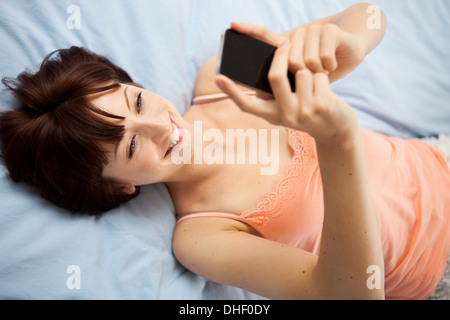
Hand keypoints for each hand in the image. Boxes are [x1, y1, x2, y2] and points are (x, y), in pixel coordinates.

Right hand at [216, 23, 357, 142]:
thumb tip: (270, 67)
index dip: (232, 91)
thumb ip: (276, 95)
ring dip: (309, 71)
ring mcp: (303, 112)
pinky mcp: (322, 106)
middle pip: (275, 76)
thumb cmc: (309, 112)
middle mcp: (285, 116)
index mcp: (272, 116)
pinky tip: (325, 89)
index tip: (218, 78)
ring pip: (301, 72)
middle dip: (281, 56)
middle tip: (284, 44)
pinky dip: (323, 77)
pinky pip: (318, 76)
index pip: (247, 105)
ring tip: (313, 82)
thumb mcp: (288, 109)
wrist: (336, 131)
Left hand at [229, 22, 364, 82]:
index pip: (264, 34)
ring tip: (322, 76)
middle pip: (286, 59)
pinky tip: (332, 67)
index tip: (232, 25)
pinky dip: (328, 68)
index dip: (249, 29)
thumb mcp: (298, 86)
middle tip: (309, 81)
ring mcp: (313, 30)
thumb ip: (278, 87)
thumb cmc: (319, 83)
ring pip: (304, 62)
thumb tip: (255, 93)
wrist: (349, 63)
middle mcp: (297, 34)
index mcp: (286, 46)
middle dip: (298, 77)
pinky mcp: (330, 31)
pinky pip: (323, 58)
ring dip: (315, 76)